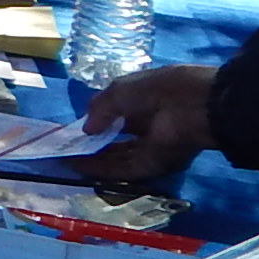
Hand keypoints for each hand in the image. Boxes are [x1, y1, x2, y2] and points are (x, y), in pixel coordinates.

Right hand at [74, 63, 219, 179]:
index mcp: (144, 105)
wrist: (192, 106)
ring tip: (66, 160)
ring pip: (117, 157)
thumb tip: (86, 129)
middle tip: (67, 150)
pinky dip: (101, 169)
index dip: (97, 124)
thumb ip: (100, 109)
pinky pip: (123, 169)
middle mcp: (148, 128)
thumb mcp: (120, 90)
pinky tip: (78, 167)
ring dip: (93, 160)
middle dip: (93, 146)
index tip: (76, 130)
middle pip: (117, 142)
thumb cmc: (158, 89)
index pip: (118, 118)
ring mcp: (151, 149)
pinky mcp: (152, 165)